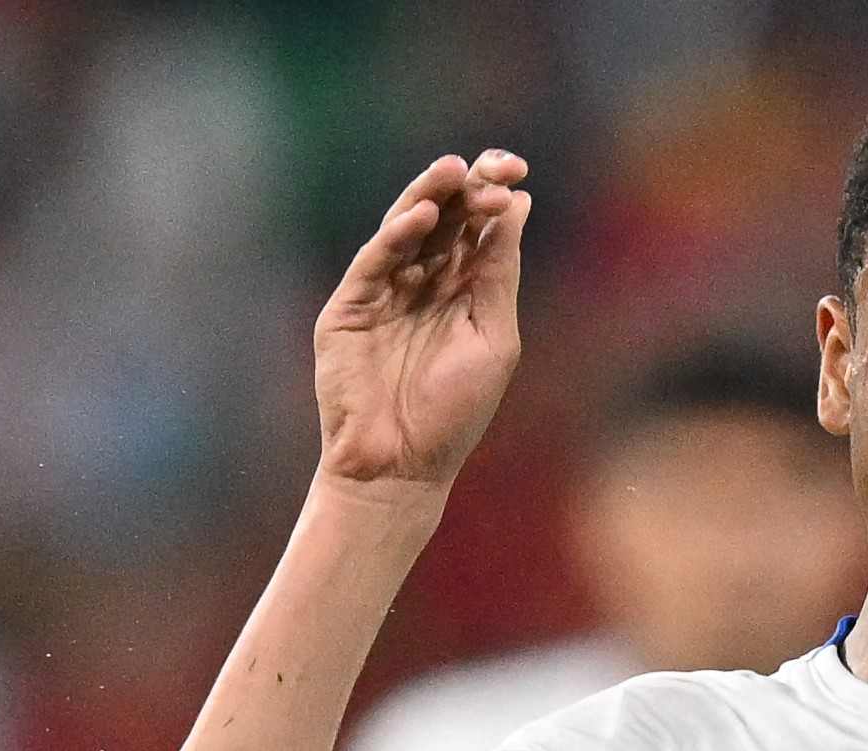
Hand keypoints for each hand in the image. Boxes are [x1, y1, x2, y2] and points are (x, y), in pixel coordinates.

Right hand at [310, 153, 531, 499]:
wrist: (401, 467)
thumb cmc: (453, 413)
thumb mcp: (494, 336)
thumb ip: (500, 271)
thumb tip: (517, 204)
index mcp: (462, 288)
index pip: (476, 225)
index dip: (492, 193)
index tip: (516, 173)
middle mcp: (422, 282)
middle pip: (443, 217)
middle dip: (465, 187)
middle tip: (490, 167)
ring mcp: (383, 291)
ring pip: (405, 228)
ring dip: (429, 197)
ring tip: (452, 172)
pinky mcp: (349, 308)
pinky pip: (374, 261)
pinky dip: (396, 235)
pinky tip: (423, 216)